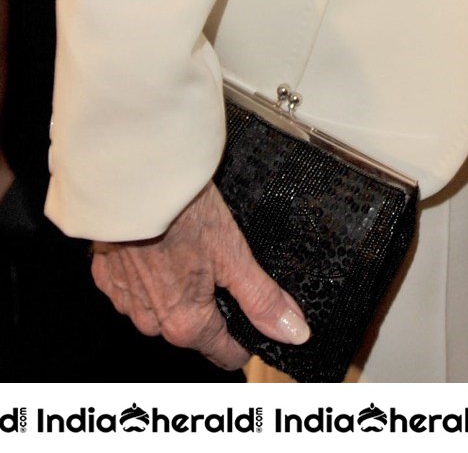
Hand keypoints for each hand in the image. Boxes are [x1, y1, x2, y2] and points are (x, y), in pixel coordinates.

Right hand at [91, 179, 308, 370]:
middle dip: (213, 308)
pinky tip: (162, 247)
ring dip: (178, 291)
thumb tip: (294, 333)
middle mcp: (151, 322)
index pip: (223, 353)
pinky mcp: (105, 277)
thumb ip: (262, 298)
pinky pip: (134, 287)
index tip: (260, 327)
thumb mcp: (234, 255)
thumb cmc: (183, 214)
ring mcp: (125, 301)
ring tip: (193, 251)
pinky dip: (149, 273)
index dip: (246, 342)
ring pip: (162, 309)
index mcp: (185, 324)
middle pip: (194, 330)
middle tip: (228, 269)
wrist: (132, 182)